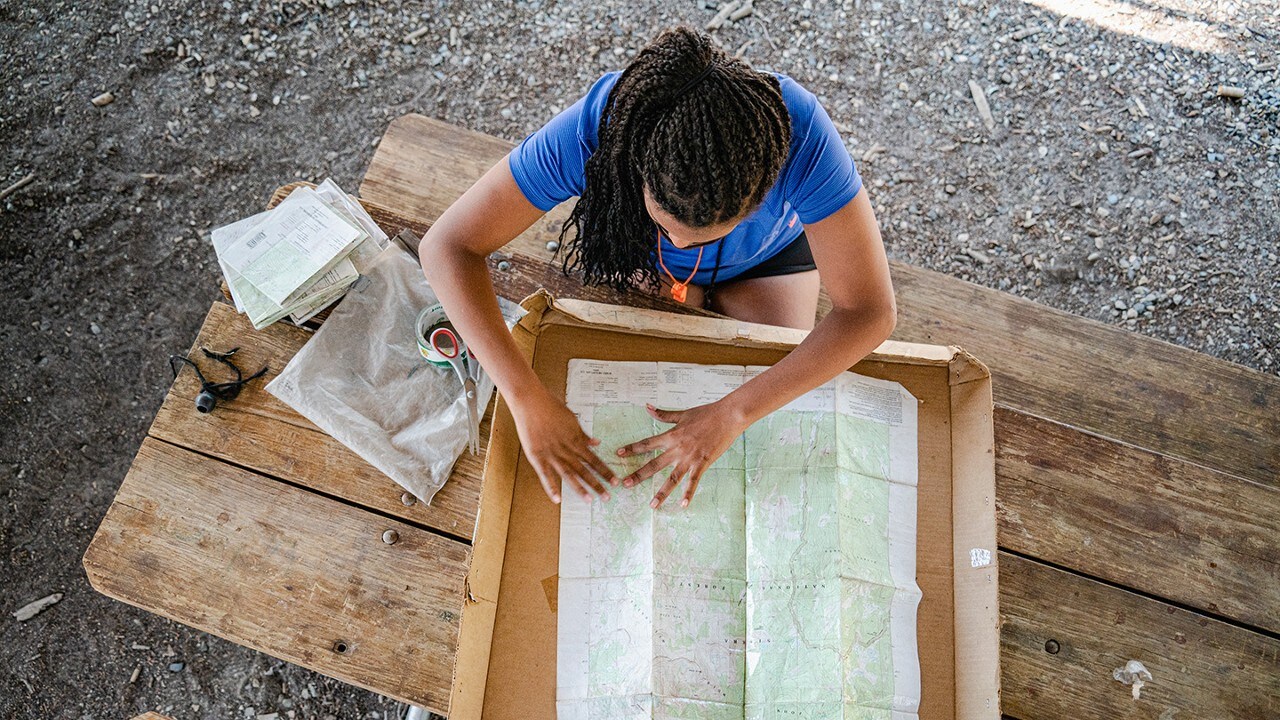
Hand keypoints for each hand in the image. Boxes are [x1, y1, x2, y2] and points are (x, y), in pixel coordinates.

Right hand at [510, 390, 616, 503]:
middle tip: (607, 497)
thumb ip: (583, 434)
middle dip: (597, 484)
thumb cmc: (551, 406)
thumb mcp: (571, 418)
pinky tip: (558, 499)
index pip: (594, 459)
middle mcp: (566, 449)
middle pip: (584, 470)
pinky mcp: (536, 456)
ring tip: (589, 500)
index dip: (604, 471)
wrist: (531, 401)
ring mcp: (551, 453)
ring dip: (579, 488)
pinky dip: (551, 487)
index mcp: (575, 440)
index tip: (614, 481)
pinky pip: (545, 475)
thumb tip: (596, 443)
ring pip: (568, 474)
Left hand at [617, 402, 745, 508]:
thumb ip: (663, 414)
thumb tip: (647, 407)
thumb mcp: (682, 413)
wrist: (727, 416)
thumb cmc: (706, 413)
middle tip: (625, 484)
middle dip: (638, 475)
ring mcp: (689, 457)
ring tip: (652, 505)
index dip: (632, 448)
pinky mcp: (703, 463)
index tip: (619, 454)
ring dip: (661, 492)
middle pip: (653, 464)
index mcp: (671, 435)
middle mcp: (677, 448)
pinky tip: (683, 505)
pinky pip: (693, 481)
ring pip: (672, 478)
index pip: (647, 443)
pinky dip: (689, 494)